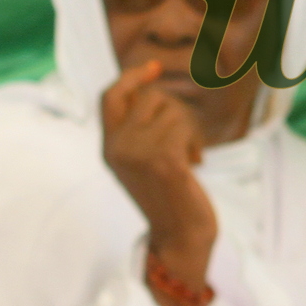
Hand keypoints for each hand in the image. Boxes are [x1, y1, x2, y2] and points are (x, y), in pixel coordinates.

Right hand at [103, 60, 216, 273]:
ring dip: (191, 130)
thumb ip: (141, 131)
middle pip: (152, 97)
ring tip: (190, 157)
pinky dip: (197, 142)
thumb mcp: (145, 161)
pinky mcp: (163, 161)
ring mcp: (138, 153)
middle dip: (177, 112)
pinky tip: (196, 163)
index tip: (154, 68)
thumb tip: (152, 89)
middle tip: (186, 141)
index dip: (130, 77)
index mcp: (109, 148)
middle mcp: (117, 148)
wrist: (179, 238)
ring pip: (174, 110)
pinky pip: (185, 126)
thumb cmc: (171, 198)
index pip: (109, 98)